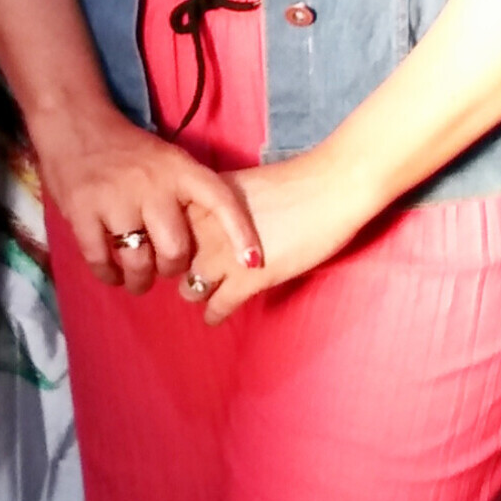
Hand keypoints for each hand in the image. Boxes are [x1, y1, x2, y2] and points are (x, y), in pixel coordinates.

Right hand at [37, 106, 262, 295]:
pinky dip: (109, 275)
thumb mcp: (168, 160)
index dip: (241, 233)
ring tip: (139, 282)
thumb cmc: (129, 151)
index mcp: (178, 169)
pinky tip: (113, 274)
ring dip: (140, 280)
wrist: (75, 123)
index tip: (253, 262)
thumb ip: (188, 194)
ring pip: (138, 261)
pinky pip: (101, 260)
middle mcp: (151, 184)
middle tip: (165, 269)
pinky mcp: (81, 212)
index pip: (220, 200)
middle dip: (173, 268)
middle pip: (176, 249)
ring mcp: (114, 199)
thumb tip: (218, 242)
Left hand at [190, 149, 380, 325]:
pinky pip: (217, 305)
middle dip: (182, 270)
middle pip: (175, 261)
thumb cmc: (296, 183)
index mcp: (203, 200)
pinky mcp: (247, 279)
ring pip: (190, 287)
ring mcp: (223, 255)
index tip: (178, 251)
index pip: (169, 229)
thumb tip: (210, 226)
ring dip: (197, 292)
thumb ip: (219, 207)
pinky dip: (214, 314)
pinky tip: (215, 316)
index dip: (173, 243)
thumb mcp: (242, 187)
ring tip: (205, 295)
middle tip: (196, 274)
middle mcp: (205, 228)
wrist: (330, 188)